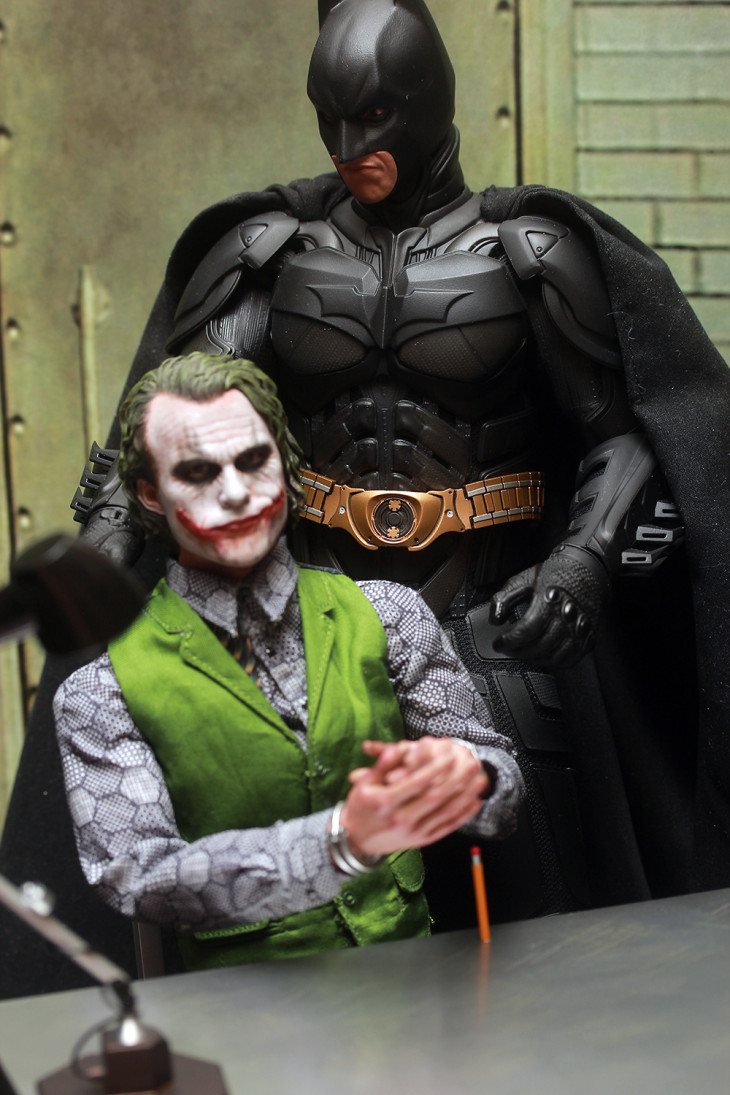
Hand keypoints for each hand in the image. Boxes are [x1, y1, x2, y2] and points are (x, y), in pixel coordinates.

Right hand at [339, 737, 488, 859]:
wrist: (356, 839)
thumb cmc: (361, 805)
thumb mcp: (364, 783)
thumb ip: (382, 765)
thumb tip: (398, 747)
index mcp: (386, 802)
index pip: (416, 782)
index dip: (435, 768)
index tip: (450, 755)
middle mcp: (401, 819)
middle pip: (435, 797)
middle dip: (457, 779)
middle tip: (473, 763)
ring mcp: (413, 832)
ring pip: (445, 813)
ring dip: (466, 796)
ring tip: (481, 780)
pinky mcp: (421, 841)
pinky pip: (446, 828)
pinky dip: (463, 816)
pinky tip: (475, 804)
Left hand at [489, 549, 609, 668]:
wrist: (587, 569)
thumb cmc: (554, 574)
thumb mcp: (524, 579)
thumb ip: (505, 597)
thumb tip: (495, 619)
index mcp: (550, 601)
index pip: (526, 631)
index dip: (509, 641)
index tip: (499, 642)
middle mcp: (567, 617)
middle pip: (539, 646)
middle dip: (518, 651)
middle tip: (508, 649)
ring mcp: (580, 629)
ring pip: (554, 657)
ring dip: (533, 659)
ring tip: (522, 653)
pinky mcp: (589, 637)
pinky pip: (570, 660)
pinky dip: (553, 663)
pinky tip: (542, 656)